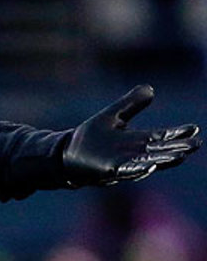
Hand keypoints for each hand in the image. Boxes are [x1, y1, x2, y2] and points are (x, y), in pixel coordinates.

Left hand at [63, 84, 199, 185]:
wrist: (66, 154)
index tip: (194, 129)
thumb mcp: (112, 115)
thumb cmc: (89, 137)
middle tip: (196, 145)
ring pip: (148, 162)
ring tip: (181, 156)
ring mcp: (122, 163)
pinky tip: (151, 167)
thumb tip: (150, 88)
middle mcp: (133, 153)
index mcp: (136, 140)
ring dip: (164, 160)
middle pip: (160, 151)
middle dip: (178, 149)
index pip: (162, 136)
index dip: (177, 134)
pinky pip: (127, 171)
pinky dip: (139, 170)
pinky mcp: (108, 171)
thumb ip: (130, 103)